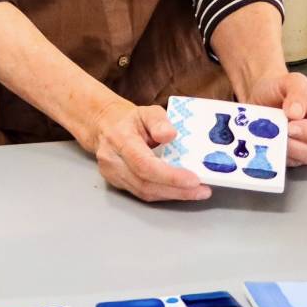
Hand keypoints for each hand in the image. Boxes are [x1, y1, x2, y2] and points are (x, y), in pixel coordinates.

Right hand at [83, 98, 210, 203]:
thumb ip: (159, 120)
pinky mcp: (117, 183)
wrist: (104, 126)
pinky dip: (163, 194)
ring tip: (196, 192)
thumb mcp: (147, 111)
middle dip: (177, 190)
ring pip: (144, 192)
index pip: (144, 164)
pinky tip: (179, 191)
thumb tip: (170, 134)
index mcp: (120, 139)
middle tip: (202, 190)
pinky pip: (142, 193)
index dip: (170, 176)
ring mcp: (112, 174)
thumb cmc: (129, 120)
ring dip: (172, 195)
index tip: (193, 180)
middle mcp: (113, 160)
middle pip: (145, 183)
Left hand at [240, 69, 306, 167]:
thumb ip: (298, 92)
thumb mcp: (293, 80)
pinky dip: (269, 153)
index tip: (292, 125)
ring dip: (280, 149)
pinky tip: (259, 141)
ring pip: (295, 161)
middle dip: (294, 144)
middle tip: (277, 133)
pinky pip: (278, 163)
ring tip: (266, 135)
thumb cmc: (281, 89)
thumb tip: (296, 112)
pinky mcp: (282, 158)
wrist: (259, 94)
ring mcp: (300, 152)